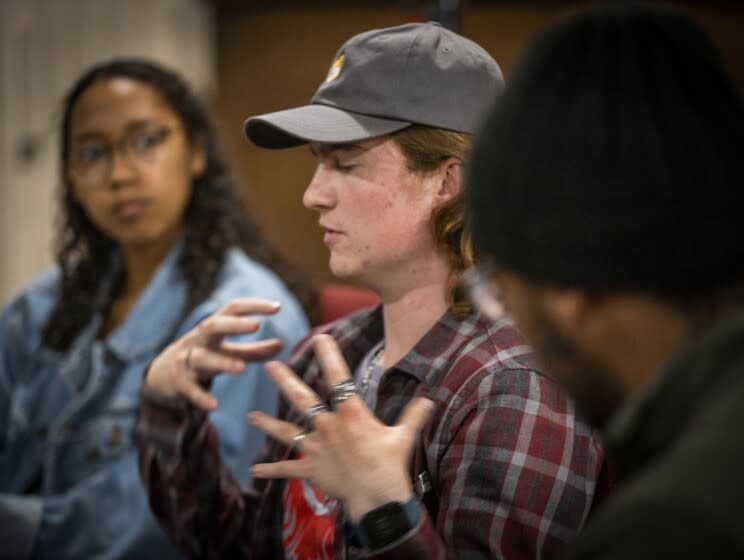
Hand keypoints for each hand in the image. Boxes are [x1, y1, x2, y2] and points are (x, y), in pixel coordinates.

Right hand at [144, 298, 283, 409]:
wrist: (161, 375)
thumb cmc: (203, 357)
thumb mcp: (226, 351)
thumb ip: (253, 350)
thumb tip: (281, 344)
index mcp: (213, 328)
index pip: (232, 309)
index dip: (254, 306)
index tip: (277, 307)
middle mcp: (199, 340)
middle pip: (213, 326)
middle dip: (234, 325)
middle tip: (256, 325)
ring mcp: (186, 360)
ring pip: (202, 358)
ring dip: (222, 362)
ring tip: (241, 368)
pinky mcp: (179, 382)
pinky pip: (190, 389)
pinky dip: (201, 397)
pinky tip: (214, 405)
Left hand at [248, 334, 433, 521]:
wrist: (378, 499)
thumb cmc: (392, 465)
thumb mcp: (404, 437)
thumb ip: (413, 416)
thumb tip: (428, 400)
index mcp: (350, 414)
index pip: (338, 379)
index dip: (328, 357)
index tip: (320, 338)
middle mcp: (328, 427)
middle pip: (302, 399)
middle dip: (285, 381)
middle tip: (270, 365)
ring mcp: (316, 448)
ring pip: (287, 432)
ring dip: (268, 424)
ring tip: (250, 416)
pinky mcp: (311, 470)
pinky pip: (287, 469)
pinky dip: (270, 470)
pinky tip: (253, 470)